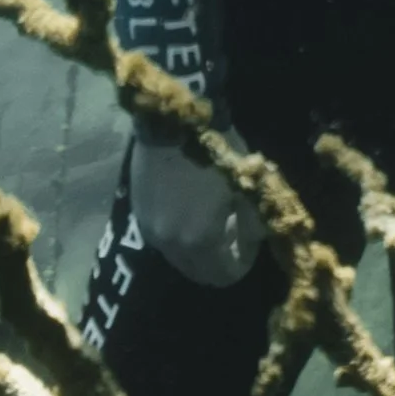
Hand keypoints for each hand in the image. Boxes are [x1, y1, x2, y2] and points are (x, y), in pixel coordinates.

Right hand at [126, 129, 261, 287]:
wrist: (173, 120)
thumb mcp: (245, 186)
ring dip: (199, 248)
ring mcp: (150, 230)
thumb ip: (253, 221)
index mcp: (199, 241)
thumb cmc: (215, 151)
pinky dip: (180, 233)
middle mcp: (170, 244)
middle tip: (233, 230)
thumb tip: (255, 237)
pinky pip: (164, 239)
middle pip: (200, 272)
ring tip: (211, 216)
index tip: (252, 238)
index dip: (243, 260)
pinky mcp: (138, 213)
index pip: (224, 275)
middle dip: (220, 258)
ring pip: (180, 258)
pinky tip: (189, 206)